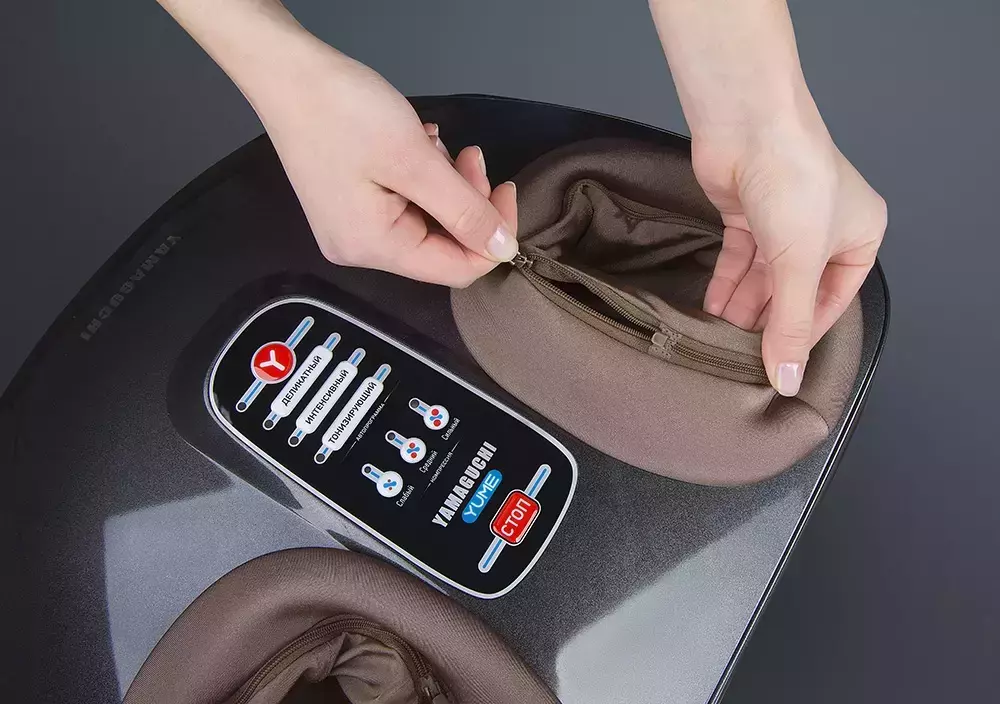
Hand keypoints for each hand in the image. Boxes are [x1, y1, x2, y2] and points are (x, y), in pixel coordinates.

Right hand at [247, 45, 516, 285]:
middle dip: (466, 201)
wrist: (285, 73)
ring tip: (432, 142)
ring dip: (445, 183)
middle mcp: (360, 248)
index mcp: (374, 247)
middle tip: (471, 154)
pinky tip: (417, 142)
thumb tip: (505, 249)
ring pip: (427, 220)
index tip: (505, 189)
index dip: (492, 236)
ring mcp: (352, 227)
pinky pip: (404, 203)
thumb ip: (465, 210)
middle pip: (442, 244)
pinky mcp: (350, 204)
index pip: (456, 269)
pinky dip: (422, 176)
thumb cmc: (345, 112)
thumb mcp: (416, 161)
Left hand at [692, 113, 886, 395]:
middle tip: (744, 349)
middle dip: (769, 317)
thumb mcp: (800, 263)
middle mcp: (824, 226)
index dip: (805, 332)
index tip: (780, 362)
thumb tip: (788, 378)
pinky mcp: (747, 210)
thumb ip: (792, 324)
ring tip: (723, 332)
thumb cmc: (794, 181)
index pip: (834, 299)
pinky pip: (740, 256)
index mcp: (860, 235)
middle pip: (795, 288)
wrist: (749, 124)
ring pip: (764, 274)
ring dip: (745, 303)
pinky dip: (727, 280)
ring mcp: (783, 218)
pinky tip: (714, 305)